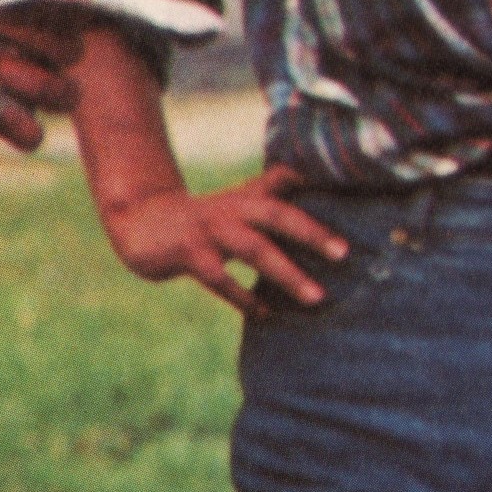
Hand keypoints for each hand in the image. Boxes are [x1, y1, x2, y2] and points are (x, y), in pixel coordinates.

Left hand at [0, 0, 95, 150]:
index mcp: (43, 7)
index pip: (80, 19)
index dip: (61, 14)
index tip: (28, 0)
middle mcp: (36, 46)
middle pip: (72, 57)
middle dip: (42, 41)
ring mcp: (16, 82)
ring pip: (64, 96)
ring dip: (40, 83)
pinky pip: (30, 135)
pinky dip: (23, 124)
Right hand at [99, 166, 345, 313]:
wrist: (143, 223)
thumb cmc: (202, 217)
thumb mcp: (236, 200)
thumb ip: (271, 189)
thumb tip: (306, 178)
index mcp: (246, 197)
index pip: (286, 192)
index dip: (315, 204)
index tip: (348, 215)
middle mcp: (232, 209)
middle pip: (277, 215)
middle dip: (311, 234)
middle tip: (343, 253)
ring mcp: (210, 231)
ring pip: (254, 250)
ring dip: (287, 273)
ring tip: (316, 297)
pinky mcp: (189, 254)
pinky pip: (221, 280)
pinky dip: (245, 299)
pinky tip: (265, 314)